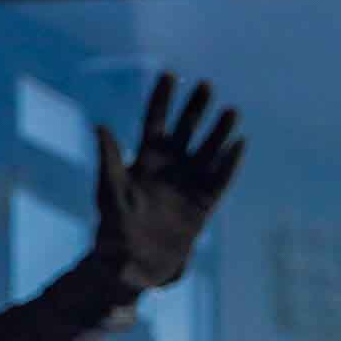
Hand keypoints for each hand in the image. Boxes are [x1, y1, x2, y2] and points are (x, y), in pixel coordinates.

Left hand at [91, 75, 245, 291]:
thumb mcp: (109, 194)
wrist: (130, 267)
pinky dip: (229, 163)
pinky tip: (240, 144)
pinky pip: (219, 180)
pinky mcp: (202, 205)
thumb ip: (109, 161)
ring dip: (218, 131)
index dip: (162, 99)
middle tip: (206, 85)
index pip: (154, 122)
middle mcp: (168, 168)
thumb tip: (100, 126)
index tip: (170, 73)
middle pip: (185, 131)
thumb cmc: (112, 231)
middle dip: (195, 109)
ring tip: (231, 110)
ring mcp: (187, 185)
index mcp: (144, 161)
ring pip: (206, 151)